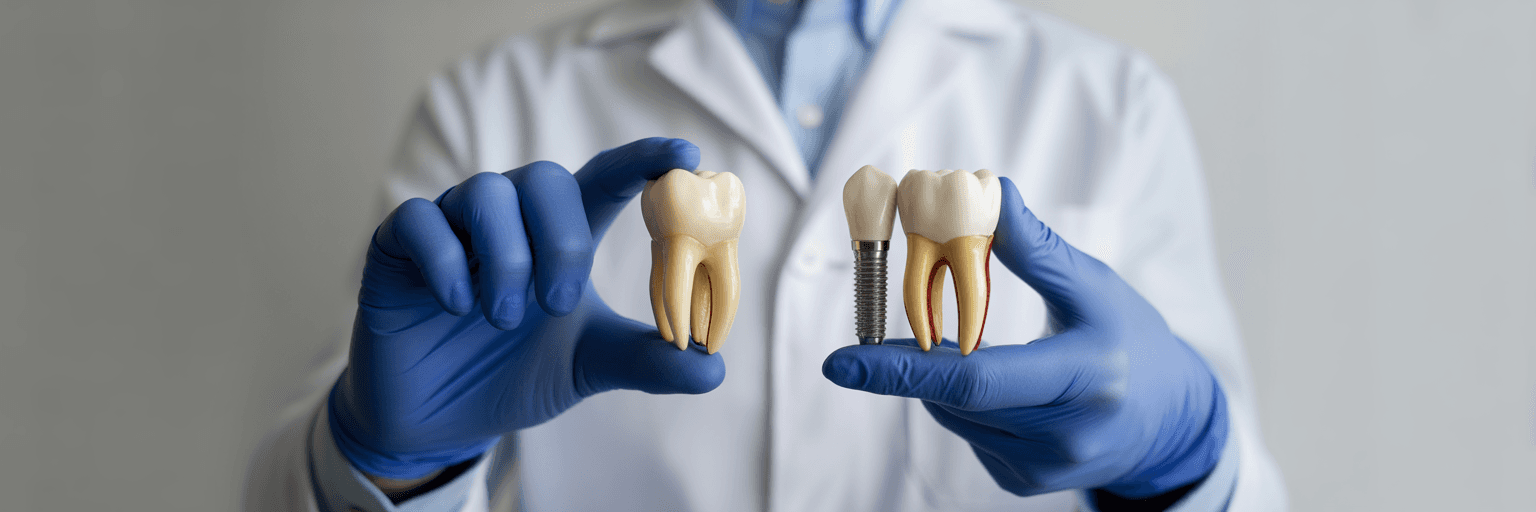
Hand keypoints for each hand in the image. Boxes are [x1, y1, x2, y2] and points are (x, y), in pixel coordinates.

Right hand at [329, 138, 725, 479]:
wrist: (438, 422)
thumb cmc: (514, 374)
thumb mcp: (587, 365)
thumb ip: (647, 360)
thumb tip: (714, 366)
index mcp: (560, 234)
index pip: (605, 179)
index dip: (644, 162)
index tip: (687, 155)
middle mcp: (509, 218)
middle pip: (544, 178)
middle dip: (561, 239)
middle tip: (558, 304)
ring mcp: (452, 227)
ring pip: (485, 193)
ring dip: (507, 257)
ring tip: (505, 318)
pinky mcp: (397, 248)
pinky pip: (420, 221)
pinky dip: (447, 262)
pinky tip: (459, 307)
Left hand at [822, 177, 1227, 499]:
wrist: (1169, 420)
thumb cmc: (1130, 339)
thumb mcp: (1095, 286)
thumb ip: (1036, 249)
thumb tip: (987, 190)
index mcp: (1086, 376)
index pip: (976, 380)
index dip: (902, 371)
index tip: (839, 363)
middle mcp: (1067, 435)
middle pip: (954, 399)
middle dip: (905, 367)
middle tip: (856, 351)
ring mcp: (1045, 467)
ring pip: (953, 416)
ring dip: (938, 378)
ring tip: (965, 346)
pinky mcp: (1025, 482)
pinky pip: (967, 434)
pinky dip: (962, 403)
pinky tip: (993, 383)